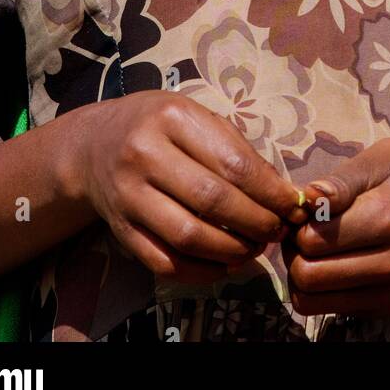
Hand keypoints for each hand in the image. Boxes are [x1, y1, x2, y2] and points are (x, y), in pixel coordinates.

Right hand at [76, 91, 306, 283]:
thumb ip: (236, 149)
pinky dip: (201, 271)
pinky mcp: (121, 230)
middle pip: (213, 201)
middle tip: (278, 231)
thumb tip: (282, 193)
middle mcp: (145, 154)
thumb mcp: (195, 117)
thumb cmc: (159, 127)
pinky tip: (224, 263)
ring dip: (232, 250)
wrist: (95, 145)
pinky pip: (165, 262)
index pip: (233, 163)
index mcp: (172, 118)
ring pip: (189, 236)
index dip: (270, 191)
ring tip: (254, 247)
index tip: (294, 206)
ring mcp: (128, 195)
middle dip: (256, 222)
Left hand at [284, 138, 389, 317]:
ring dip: (301, 273)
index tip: (307, 208)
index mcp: (388, 220)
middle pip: (308, 276)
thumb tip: (308, 198)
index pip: (313, 240)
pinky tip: (332, 260)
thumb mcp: (377, 159)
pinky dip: (318, 288)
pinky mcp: (384, 307)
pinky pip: (327, 309)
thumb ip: (341, 181)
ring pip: (312, 301)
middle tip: (304, 228)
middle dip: (293, 250)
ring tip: (315, 245)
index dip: (297, 222)